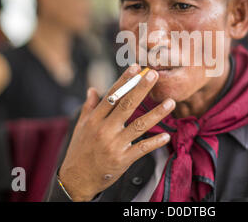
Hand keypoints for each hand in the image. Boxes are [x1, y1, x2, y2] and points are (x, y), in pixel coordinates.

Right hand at [58, 64, 173, 200]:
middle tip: (154, 75)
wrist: (76, 179)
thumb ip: (89, 107)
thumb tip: (92, 89)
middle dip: (141, 89)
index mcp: (94, 119)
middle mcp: (104, 130)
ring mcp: (114, 145)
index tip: (136, 68)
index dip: (124, 80)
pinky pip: (141, 149)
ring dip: (156, 114)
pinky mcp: (122, 160)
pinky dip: (154, 142)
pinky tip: (166, 136)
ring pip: (139, 126)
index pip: (112, 95)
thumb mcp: (81, 126)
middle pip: (126, 105)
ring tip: (171, 102)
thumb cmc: (80, 149)